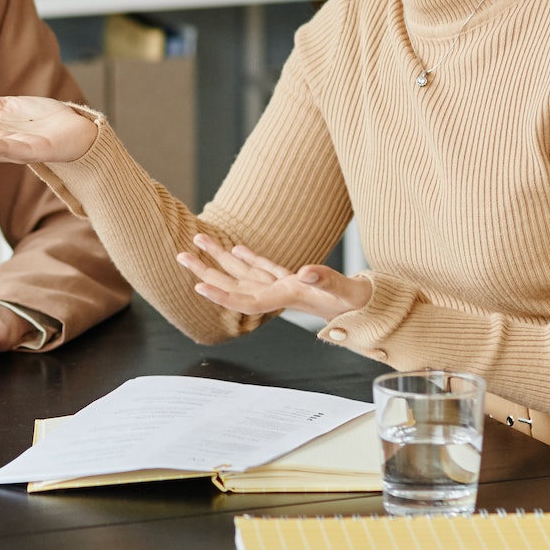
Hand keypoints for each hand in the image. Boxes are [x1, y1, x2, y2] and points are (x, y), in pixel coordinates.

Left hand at [176, 234, 373, 321]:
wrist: (369, 310)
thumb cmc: (357, 304)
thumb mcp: (343, 291)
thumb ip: (325, 281)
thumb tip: (305, 273)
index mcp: (286, 298)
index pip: (245, 300)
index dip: (221, 294)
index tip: (197, 285)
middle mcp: (279, 294)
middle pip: (234, 284)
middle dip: (207, 270)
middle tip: (180, 254)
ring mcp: (284, 287)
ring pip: (245, 272)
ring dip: (221, 258)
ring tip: (199, 240)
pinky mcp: (294, 280)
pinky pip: (264, 269)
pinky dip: (249, 258)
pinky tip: (236, 249)